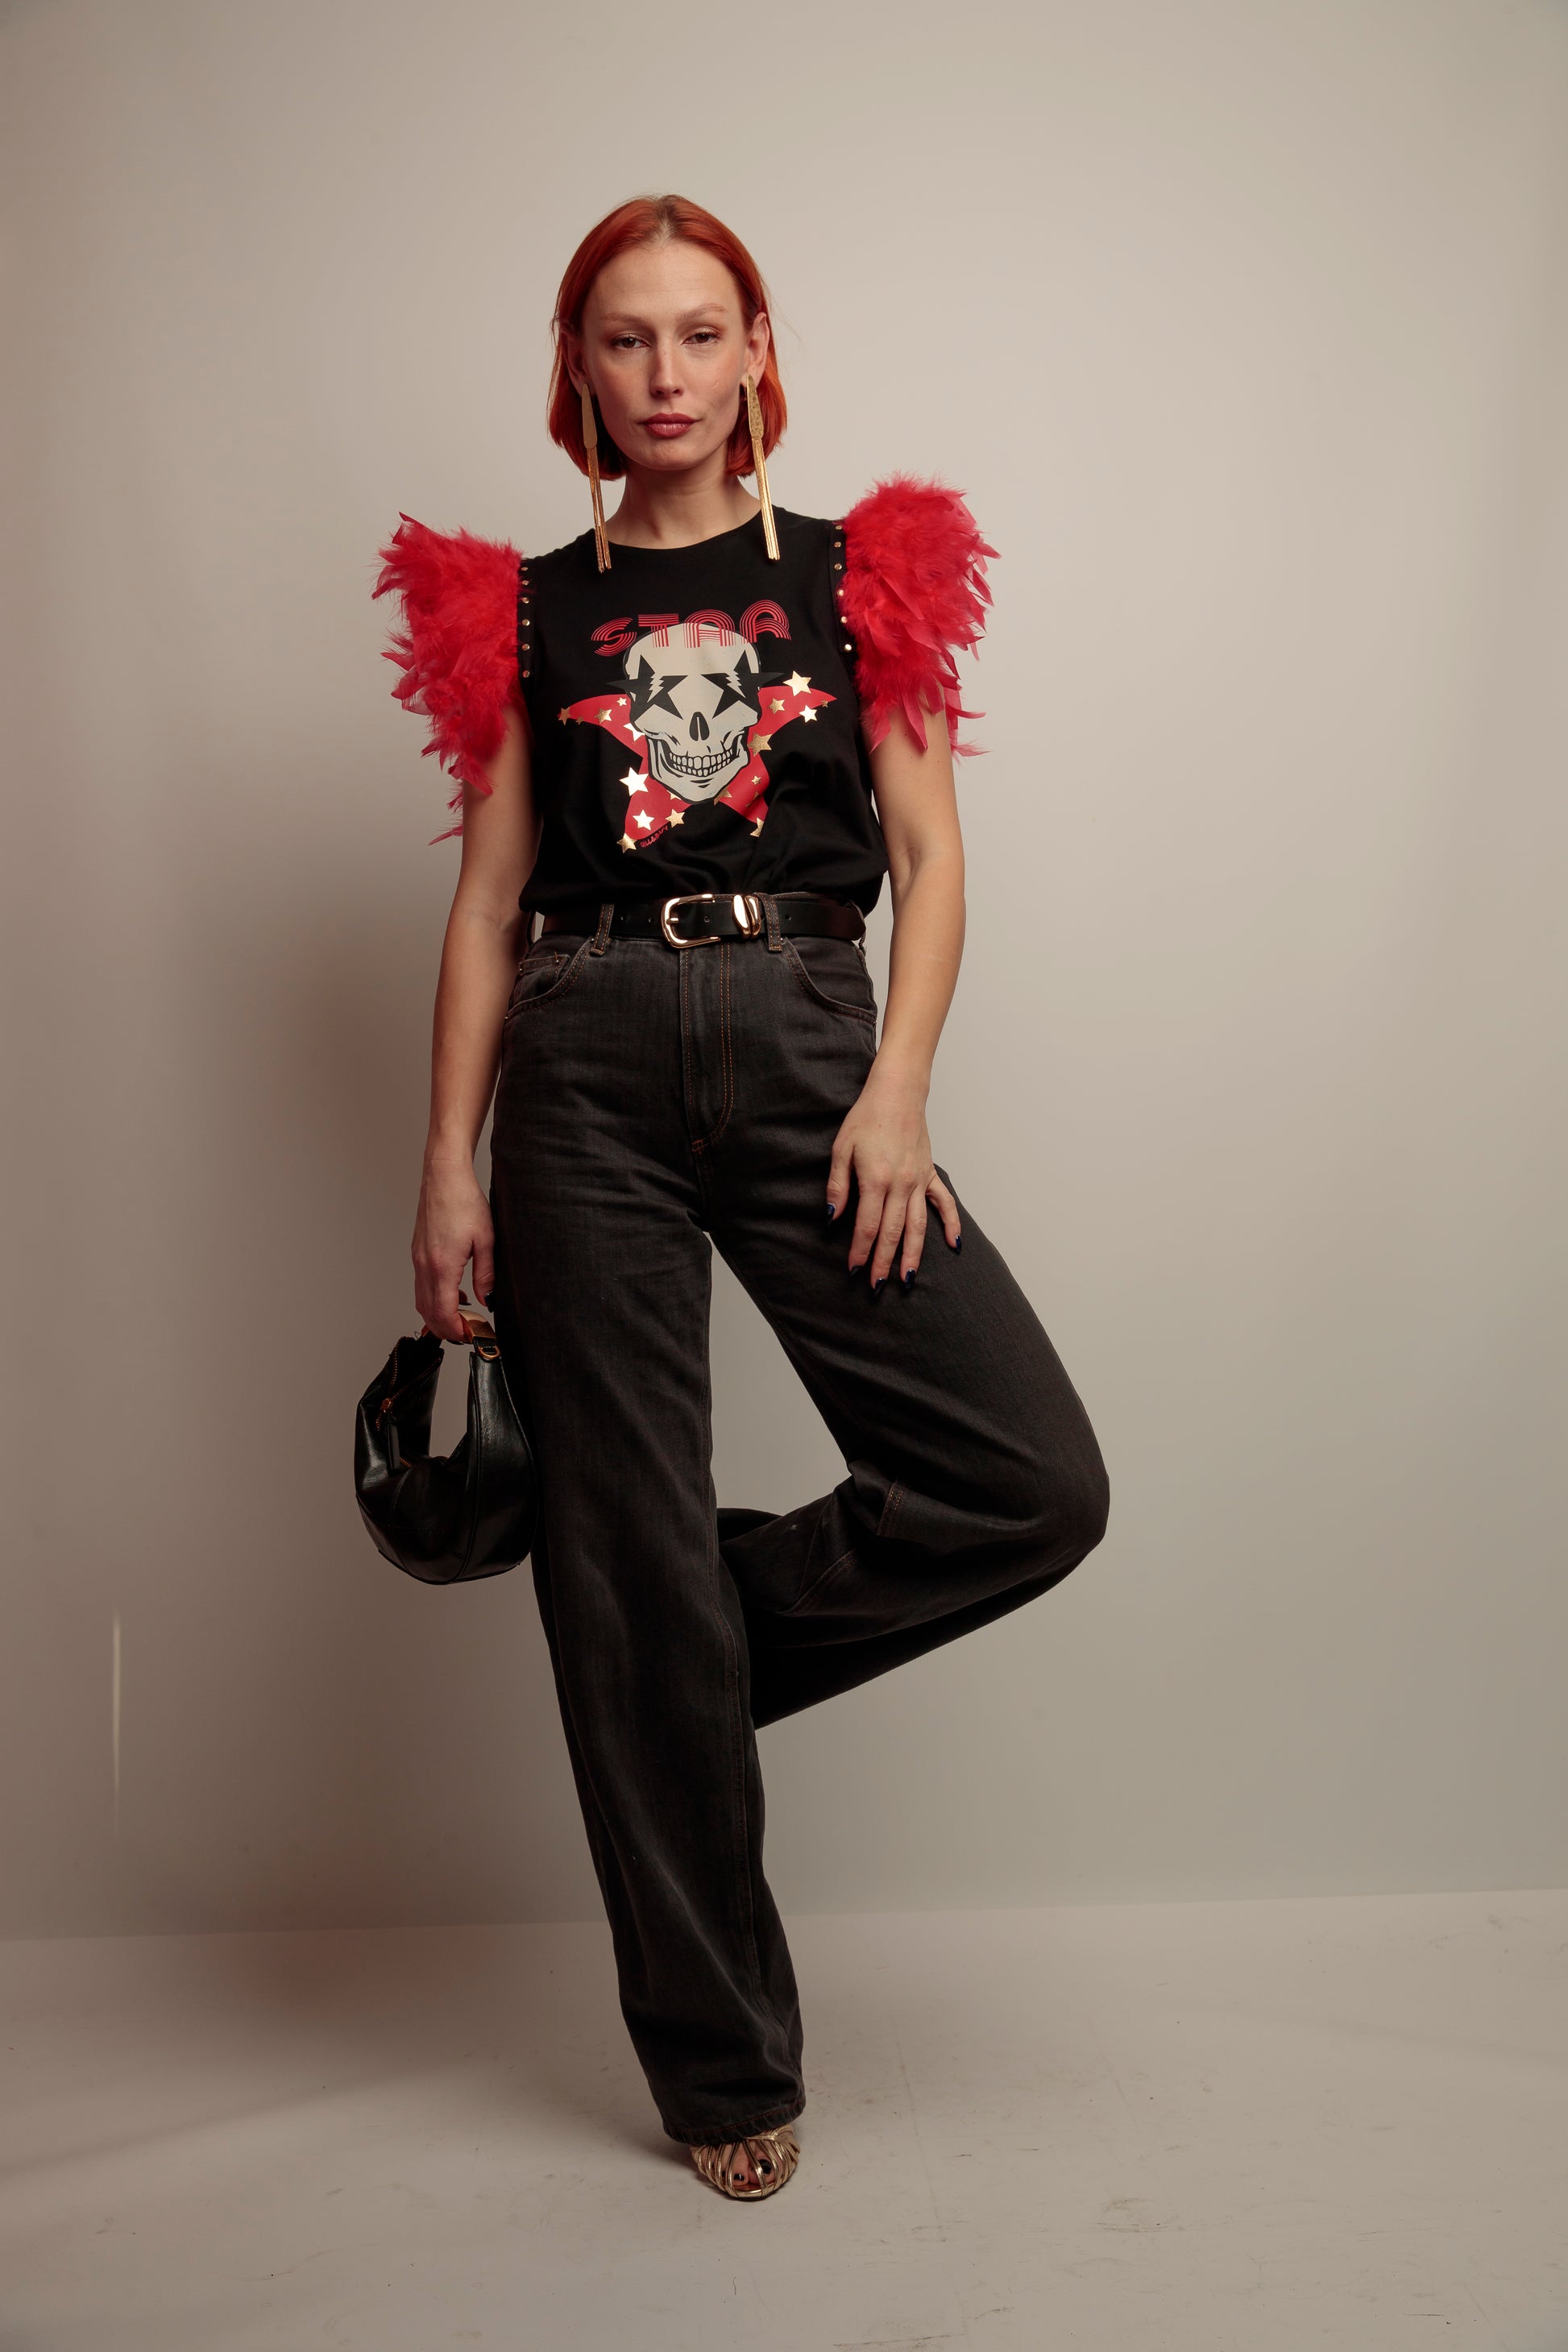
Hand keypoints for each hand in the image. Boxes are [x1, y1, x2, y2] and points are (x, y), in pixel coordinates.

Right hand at [413, 1158, 495, 1339]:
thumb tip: (486, 1300)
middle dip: (446, 1329)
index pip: (443, 1312)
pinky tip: (454, 1294)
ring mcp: (418, 1259)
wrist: (444, 1178)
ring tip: (461, 1318)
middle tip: (467, 1333)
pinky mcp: (418, 1253)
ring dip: (438, 1315)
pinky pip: (421, 1285)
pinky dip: (433, 1298)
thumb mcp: (486, 1240)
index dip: (456, 1330)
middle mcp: (425, 1266)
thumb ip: (486, 1274)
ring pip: (421, 1301)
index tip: (471, 1334)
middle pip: (428, 1312)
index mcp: (442, 1266)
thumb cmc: (465, 1202)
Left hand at [826, 1063, 961, 1286]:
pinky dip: (951, 1224)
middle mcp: (901, 1184)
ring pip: (918, 1225)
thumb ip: (838, 1186)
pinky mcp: (930, 1174)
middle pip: (892, 1232)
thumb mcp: (841, 1149)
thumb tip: (832, 1217)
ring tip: (908, 1279)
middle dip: (884, 1262)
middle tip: (877, 1287)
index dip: (860, 1250)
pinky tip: (954, 1245)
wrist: (897, 1093)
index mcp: (876, 1179)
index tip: (854, 1270)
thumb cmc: (865, 1118)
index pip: (867, 1225)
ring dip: (913, 1254)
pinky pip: (944, 1203)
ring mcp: (919, 1180)